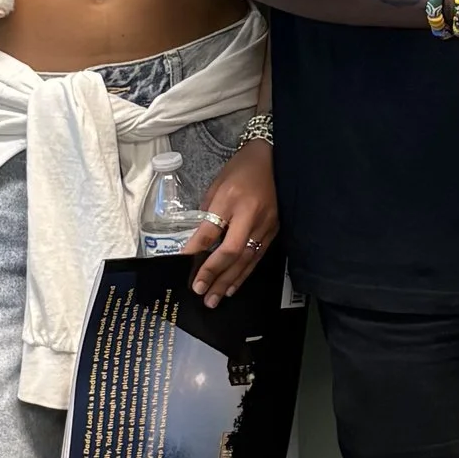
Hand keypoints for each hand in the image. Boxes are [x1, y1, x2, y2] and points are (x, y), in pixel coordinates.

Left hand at [188, 139, 277, 306]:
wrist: (273, 159)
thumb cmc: (240, 169)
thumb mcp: (217, 185)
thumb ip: (208, 213)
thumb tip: (197, 241)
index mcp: (232, 198)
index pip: (211, 230)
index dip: (196, 250)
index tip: (183, 264)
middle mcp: (251, 214)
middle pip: (231, 251)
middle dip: (214, 274)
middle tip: (200, 292)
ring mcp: (265, 225)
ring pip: (246, 259)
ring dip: (228, 281)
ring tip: (214, 298)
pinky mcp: (274, 231)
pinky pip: (257, 257)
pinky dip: (244, 274)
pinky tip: (233, 286)